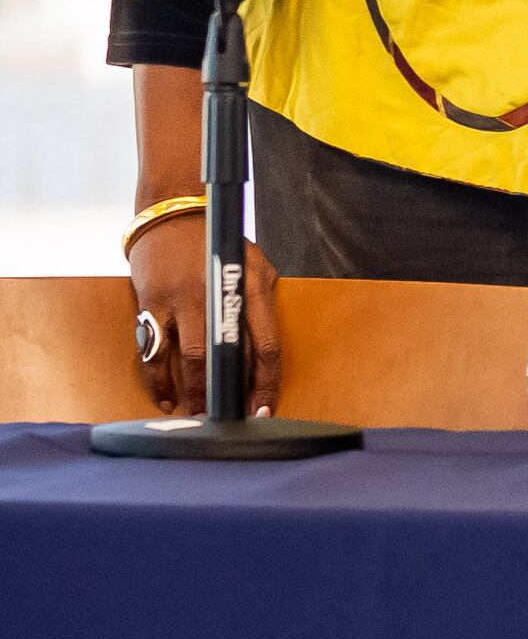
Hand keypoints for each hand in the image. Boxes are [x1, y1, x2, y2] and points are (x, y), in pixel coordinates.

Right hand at [126, 215, 282, 416]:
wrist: (173, 217)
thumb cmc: (221, 244)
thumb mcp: (256, 266)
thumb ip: (261, 306)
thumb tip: (263, 356)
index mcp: (250, 288)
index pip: (265, 346)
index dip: (266, 383)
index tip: (264, 409)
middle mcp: (214, 295)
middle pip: (225, 357)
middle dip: (227, 395)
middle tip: (228, 420)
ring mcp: (180, 300)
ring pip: (186, 359)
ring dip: (192, 393)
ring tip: (197, 414)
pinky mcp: (151, 304)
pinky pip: (154, 351)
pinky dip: (158, 379)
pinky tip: (165, 398)